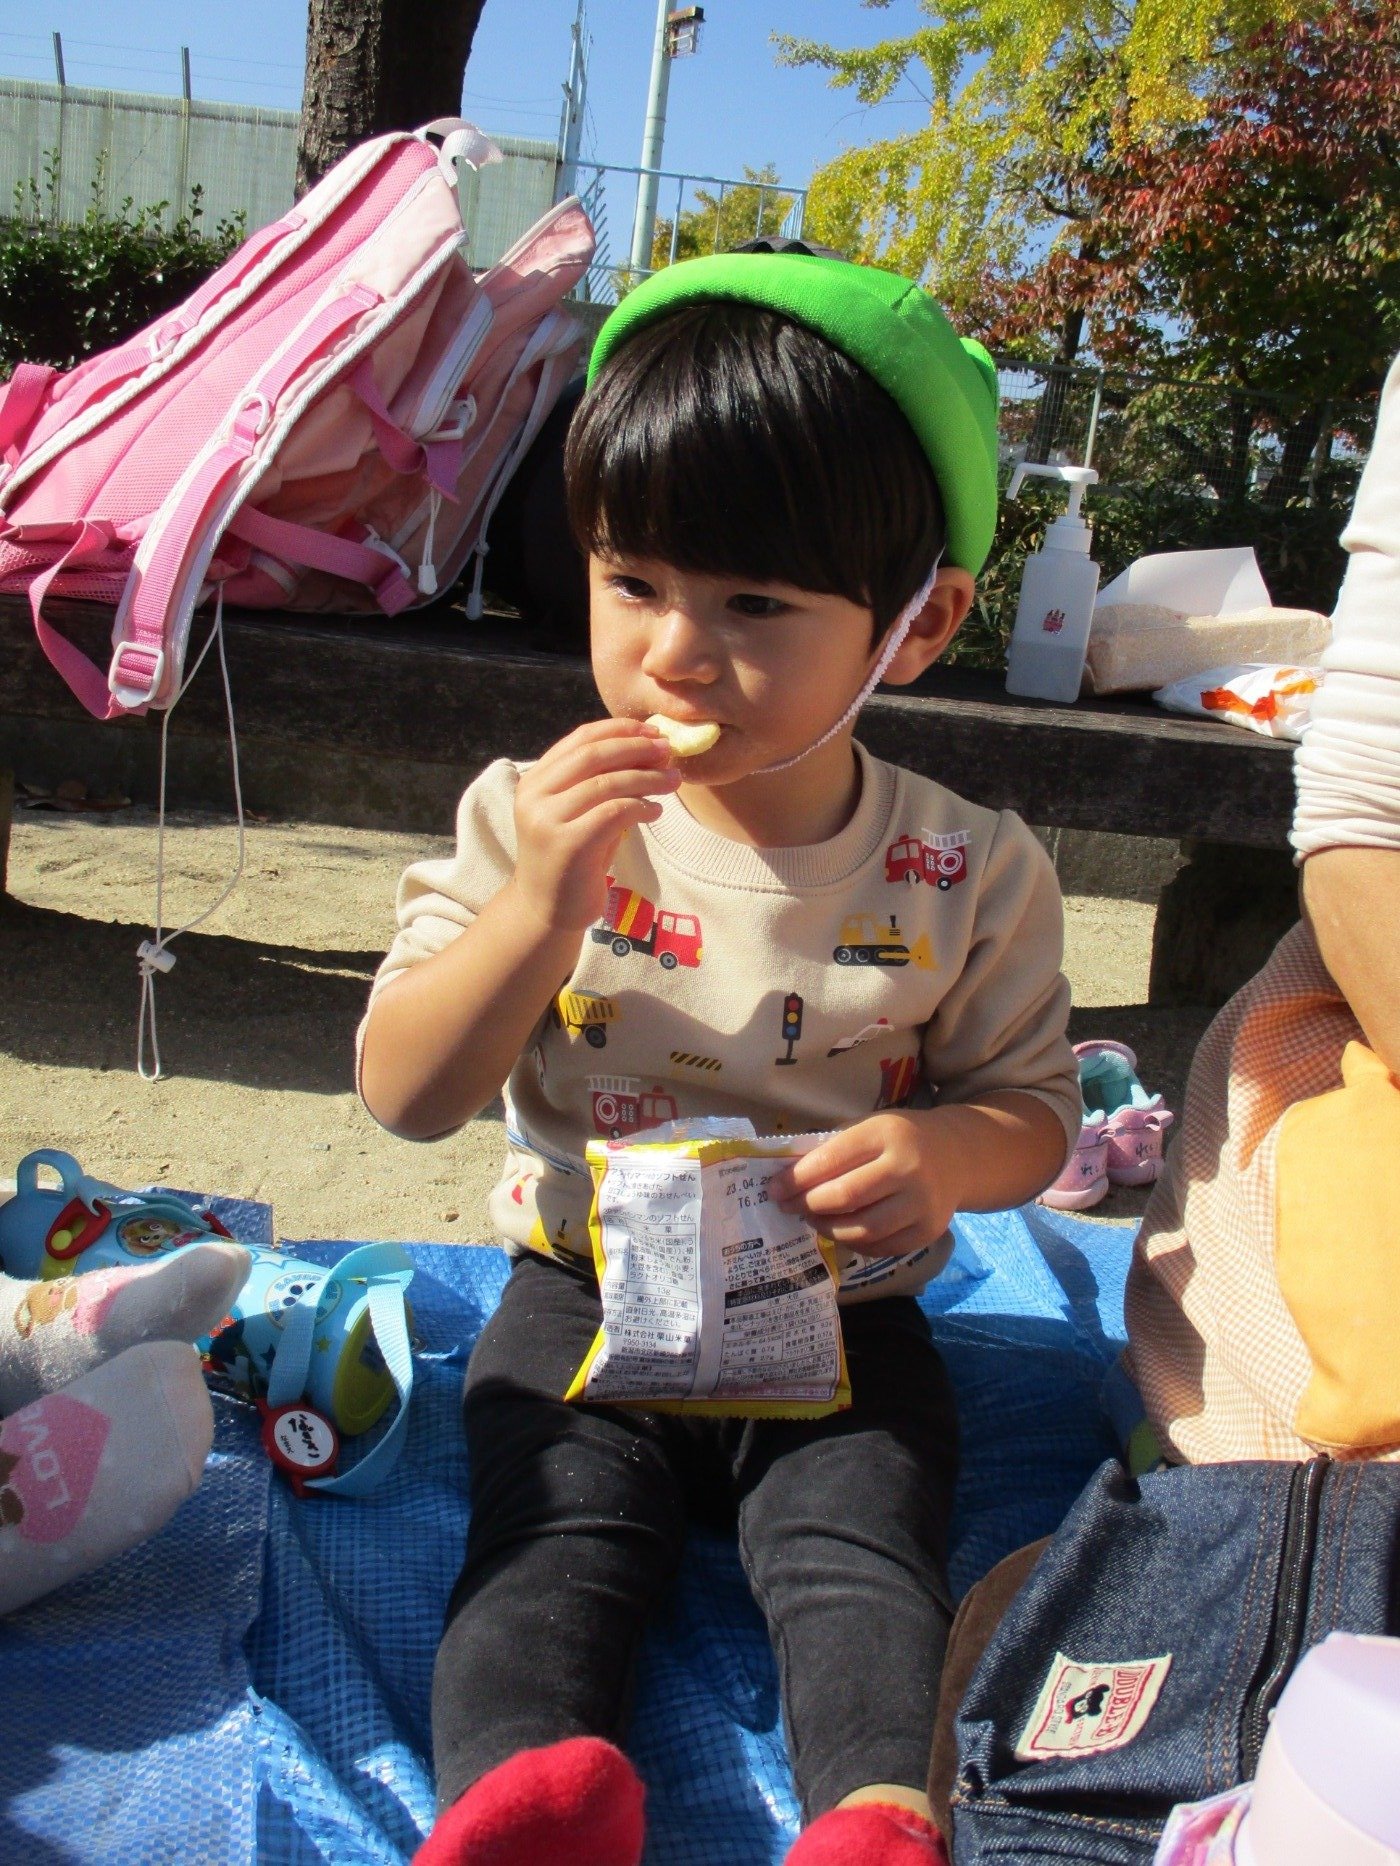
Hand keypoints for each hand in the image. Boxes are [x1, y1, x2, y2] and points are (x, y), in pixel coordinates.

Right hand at [511, 718, 678, 932]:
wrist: (547, 910)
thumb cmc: (572, 859)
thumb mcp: (580, 812)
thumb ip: (602, 782)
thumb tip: (651, 750)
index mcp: (536, 780)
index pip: (580, 739)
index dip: (619, 730)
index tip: (653, 732)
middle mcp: (534, 795)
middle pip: (593, 755)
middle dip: (637, 748)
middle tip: (669, 752)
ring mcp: (547, 820)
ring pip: (607, 783)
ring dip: (647, 778)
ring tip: (673, 781)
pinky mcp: (567, 845)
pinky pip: (613, 812)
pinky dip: (641, 806)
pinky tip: (655, 812)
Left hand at [771, 1112, 959, 1258]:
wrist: (956, 1155)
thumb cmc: (900, 1140)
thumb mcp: (870, 1128)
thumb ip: (834, 1150)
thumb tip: (788, 1180)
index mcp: (886, 1134)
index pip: (832, 1159)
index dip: (796, 1178)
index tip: (773, 1188)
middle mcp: (908, 1168)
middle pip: (845, 1196)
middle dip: (807, 1204)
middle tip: (788, 1206)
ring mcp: (921, 1203)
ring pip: (862, 1228)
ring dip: (827, 1227)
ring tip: (813, 1219)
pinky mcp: (928, 1230)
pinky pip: (881, 1246)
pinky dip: (853, 1242)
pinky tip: (841, 1230)